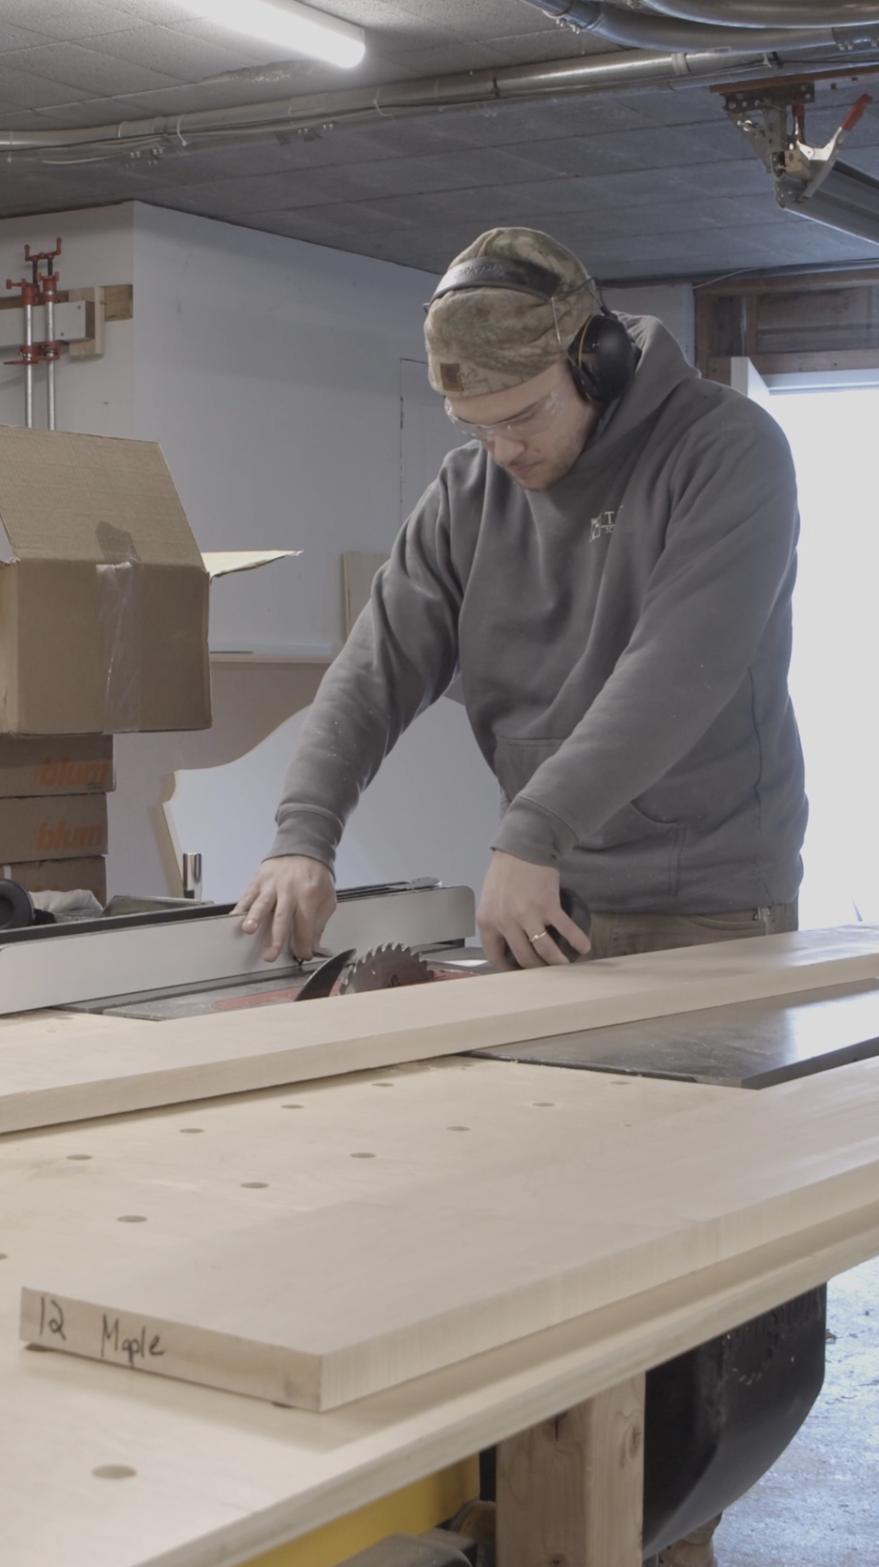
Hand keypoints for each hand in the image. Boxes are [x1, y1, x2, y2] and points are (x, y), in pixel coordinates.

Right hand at [234, 855, 335, 962]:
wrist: (303, 847)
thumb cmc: (316, 876)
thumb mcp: (327, 897)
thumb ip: (320, 922)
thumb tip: (312, 945)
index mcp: (309, 896)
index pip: (305, 925)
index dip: (303, 944)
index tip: (302, 955)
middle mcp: (289, 891)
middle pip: (282, 917)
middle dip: (275, 938)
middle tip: (269, 956)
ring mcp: (271, 885)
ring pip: (262, 904)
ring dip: (254, 918)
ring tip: (248, 930)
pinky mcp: (258, 881)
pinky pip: (248, 896)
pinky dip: (241, 908)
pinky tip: (235, 919)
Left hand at [477, 850, 591, 970]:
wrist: (522, 848)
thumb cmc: (505, 872)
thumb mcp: (490, 900)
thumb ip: (495, 921)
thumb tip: (505, 942)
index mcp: (487, 921)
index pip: (496, 957)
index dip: (510, 969)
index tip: (520, 972)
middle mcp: (506, 922)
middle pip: (525, 959)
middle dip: (538, 969)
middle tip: (547, 970)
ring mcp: (528, 915)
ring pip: (545, 951)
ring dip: (557, 962)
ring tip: (564, 964)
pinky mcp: (548, 906)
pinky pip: (566, 930)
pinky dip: (578, 941)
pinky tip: (583, 946)